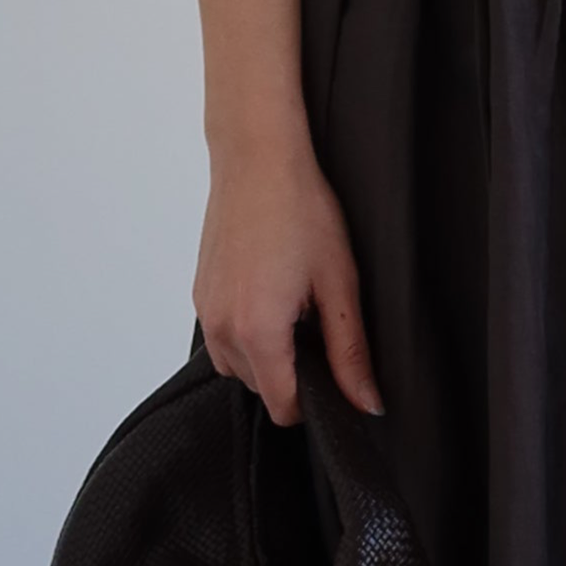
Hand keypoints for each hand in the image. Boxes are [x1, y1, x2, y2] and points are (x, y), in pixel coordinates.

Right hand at [194, 129, 382, 423]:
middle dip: (293, 372)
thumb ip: (350, 352)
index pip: (284, 406)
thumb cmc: (301, 210)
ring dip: (267, 355)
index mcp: (258, 331)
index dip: (316, 400)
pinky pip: (223, 338)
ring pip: (238, 367)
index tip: (335, 371)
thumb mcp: (339, 283)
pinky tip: (272, 293)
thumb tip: (366, 402)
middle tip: (318, 324)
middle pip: (260, 389)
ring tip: (294, 307)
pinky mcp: (199, 295)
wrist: (256, 159)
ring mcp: (205, 311)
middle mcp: (222, 328)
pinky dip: (248, 333)